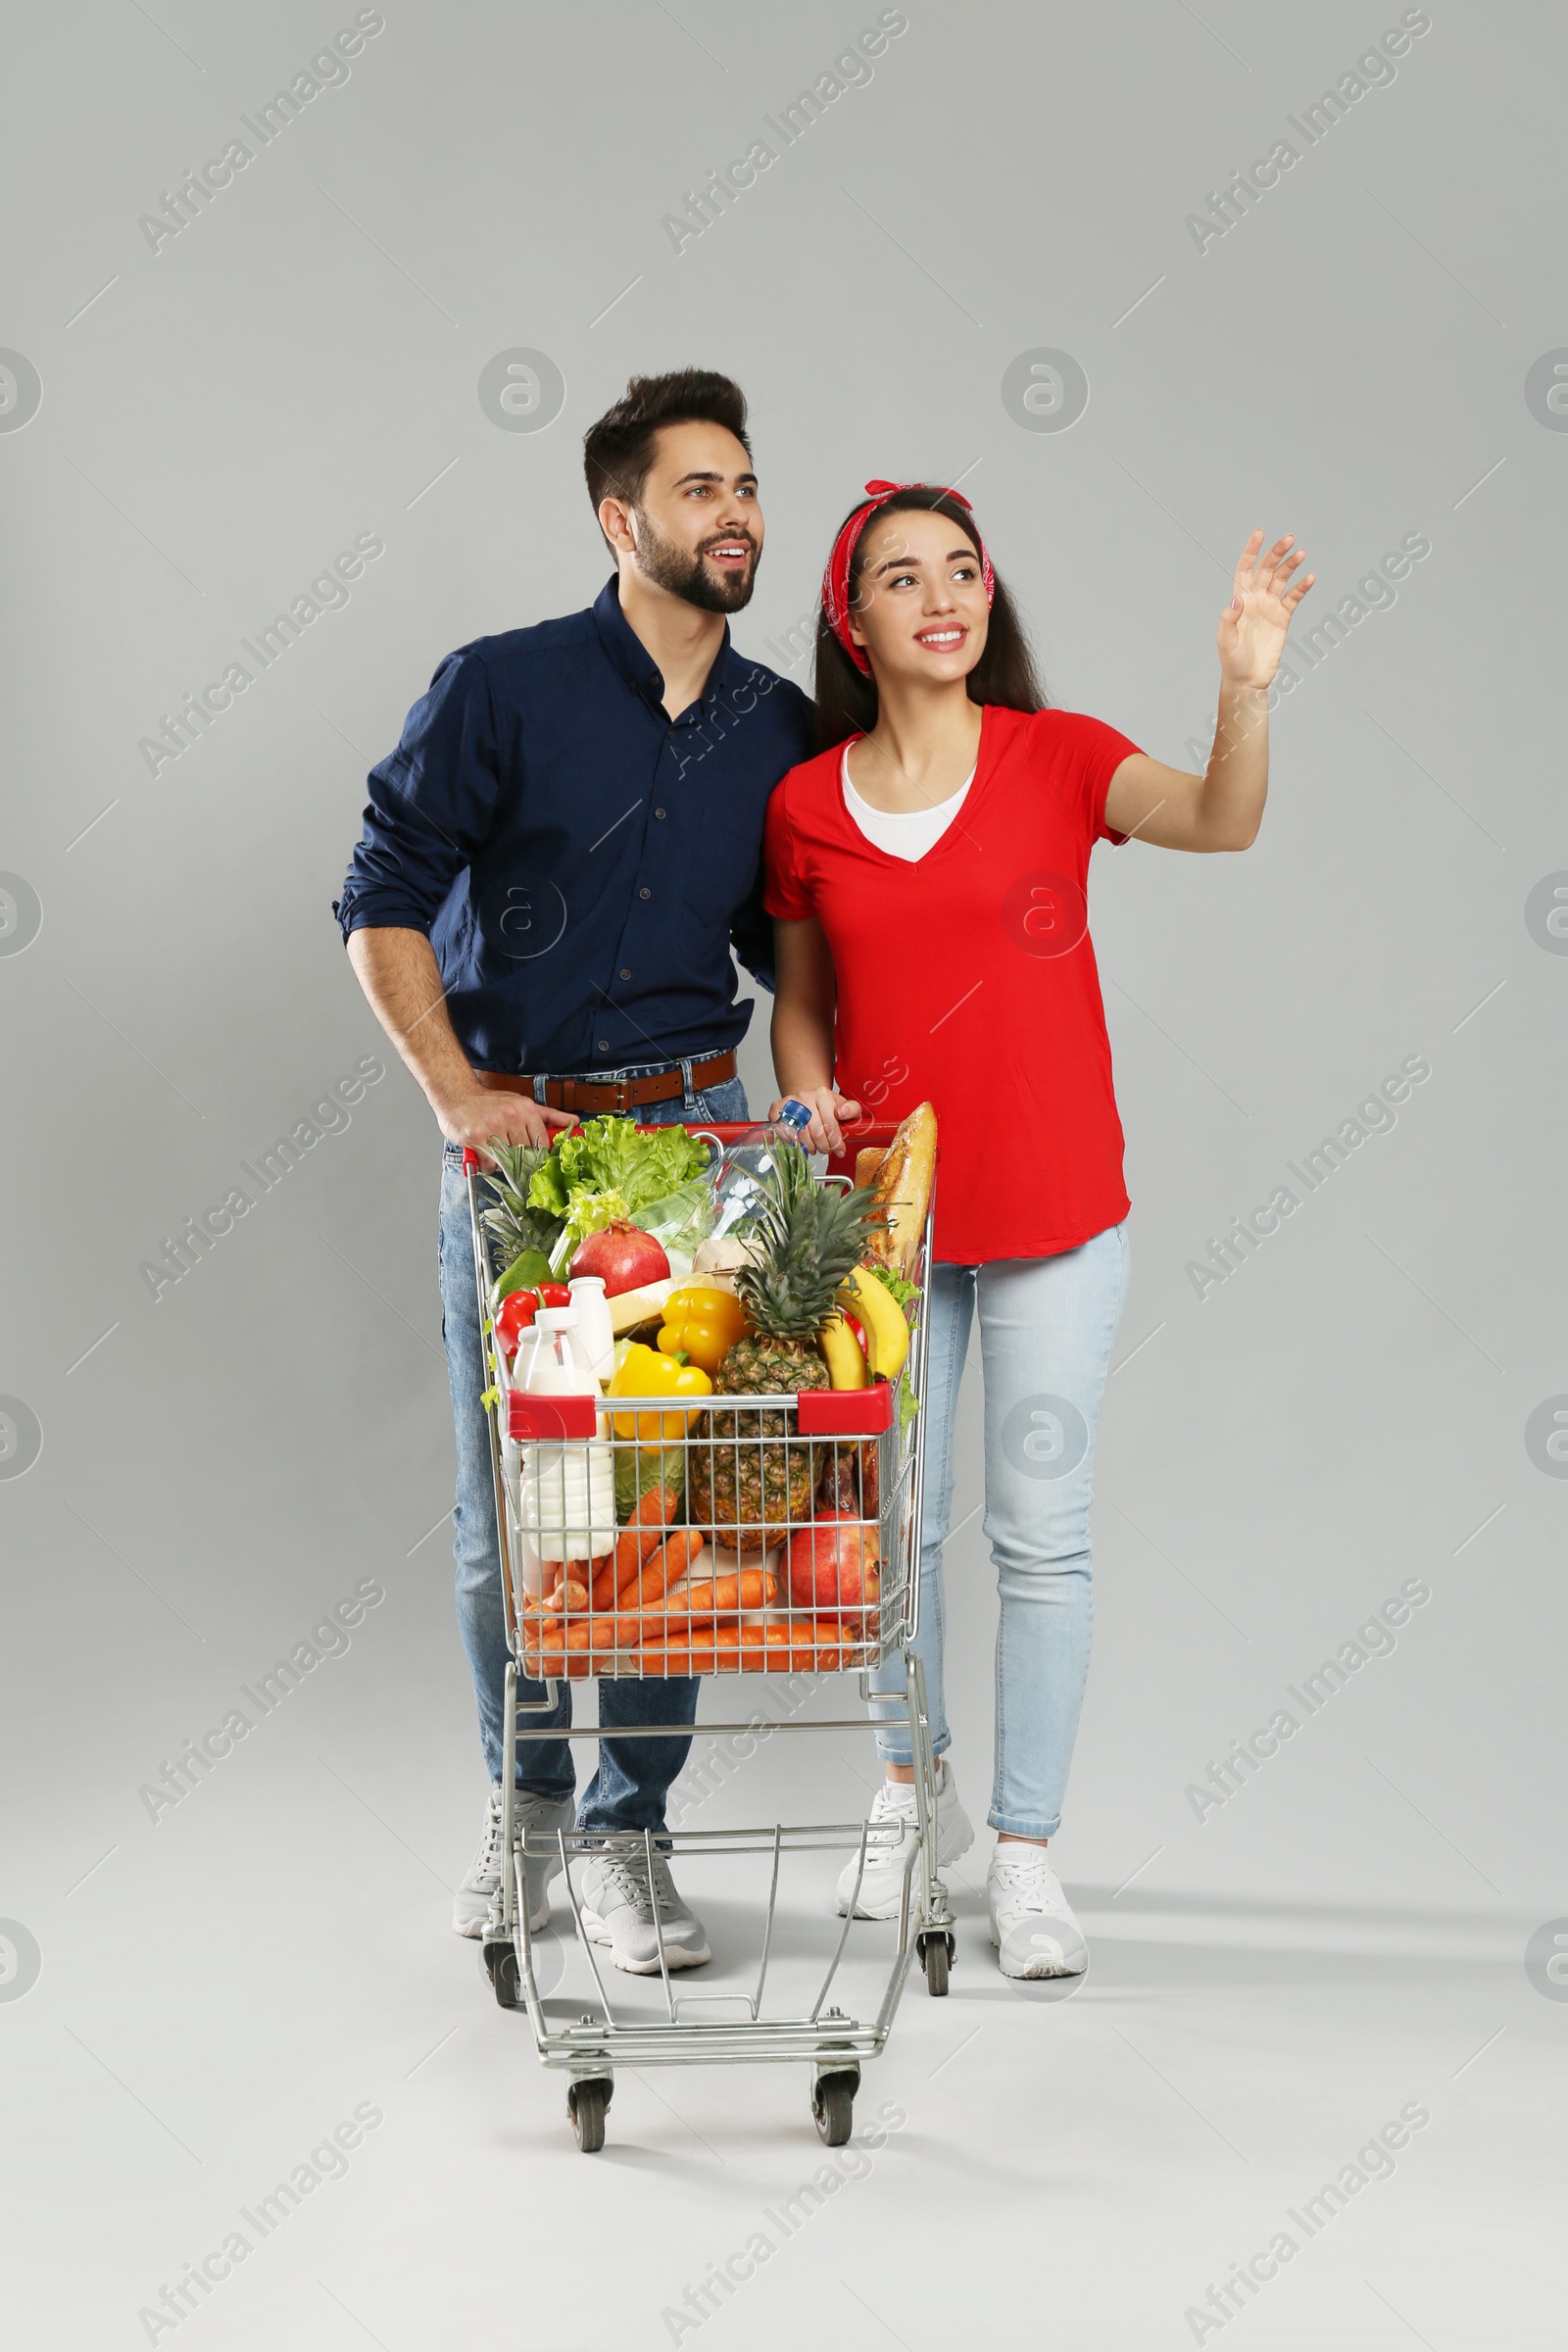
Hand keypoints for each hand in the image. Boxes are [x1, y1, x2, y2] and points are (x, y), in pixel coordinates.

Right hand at [434, 1087, 575, 1164]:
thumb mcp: (521, 1103)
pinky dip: (488, 1163)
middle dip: (519, 1160)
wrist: (457, 1094)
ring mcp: (493, 1126)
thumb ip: (549, 1115)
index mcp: (526, 1108)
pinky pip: (489, 1163)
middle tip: (510, 1155)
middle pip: (525, 1153)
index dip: (538, 1155)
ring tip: (495, 1150)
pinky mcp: (476, 1136)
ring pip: (507, 1160)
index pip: (542, 1142)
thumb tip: (574, 1121)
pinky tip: (484, 1152)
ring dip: (502, 1162)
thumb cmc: (490, 1102)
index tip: (533, 1160)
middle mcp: (511, 1116)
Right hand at [771, 1086, 860, 1155]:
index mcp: (823, 1095)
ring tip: (815, 1148)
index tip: (840, 1151)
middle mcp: (805, 1096)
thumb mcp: (844, 1106)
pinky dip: (790, 1139)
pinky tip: (798, 1142)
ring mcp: (790, 1102)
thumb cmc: (827, 1107)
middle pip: (815, 1132)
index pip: (830, 1124)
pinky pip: (781, 1128)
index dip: (836, 1142)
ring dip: (809, 1146)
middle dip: (824, 1146)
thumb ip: (852, 1109)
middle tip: (827, 1150)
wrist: (809, 1099)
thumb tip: (842, 1113)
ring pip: (800, 1134)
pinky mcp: (777, 1107)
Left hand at [1217, 529, 1314, 690]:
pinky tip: (1309, 577)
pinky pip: (1294, 597)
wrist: (1248, 679)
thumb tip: (1238, 598)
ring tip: (1301, 553)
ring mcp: (1270, 607)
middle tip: (1289, 539)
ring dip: (1291, 565)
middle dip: (1277, 553)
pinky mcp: (1283, 618)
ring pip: (1282, 579)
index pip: (1245, 569)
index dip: (1251, 551)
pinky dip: (1302, 587)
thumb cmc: (1232, 660)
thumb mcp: (1225, 640)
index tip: (1260, 533)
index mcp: (1240, 600)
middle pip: (1267, 569)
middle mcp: (1256, 599)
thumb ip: (1229, 619)